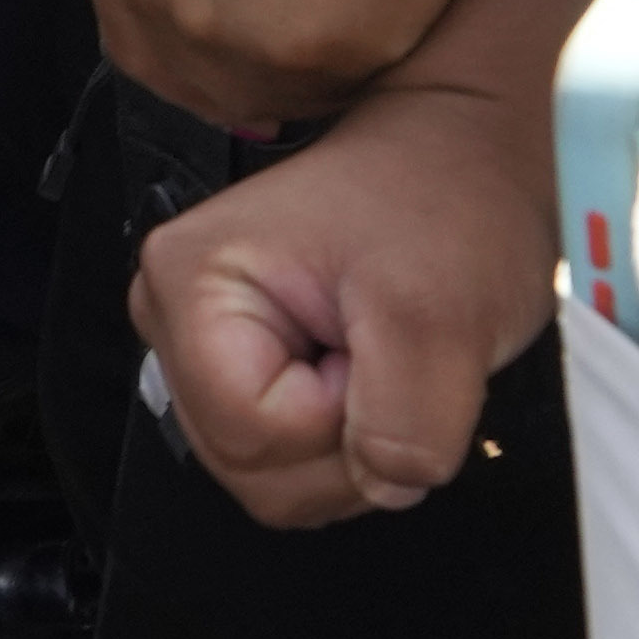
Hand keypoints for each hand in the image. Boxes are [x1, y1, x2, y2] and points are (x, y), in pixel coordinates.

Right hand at [141, 80, 560, 530]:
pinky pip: (289, 459)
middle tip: (391, 356)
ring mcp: (205, 345)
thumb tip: (383, 484)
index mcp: (190, 284)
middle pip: (250, 468)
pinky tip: (372, 375)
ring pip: (271, 477)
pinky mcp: (243, 365)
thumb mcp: (442, 314)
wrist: (465, 153)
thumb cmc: (448, 200)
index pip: (254, 434)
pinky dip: (350, 440)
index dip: (341, 419)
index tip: (383, 346)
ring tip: (385, 359)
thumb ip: (407, 427)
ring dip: (354, 446)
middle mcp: (174, 315)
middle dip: (347, 445)